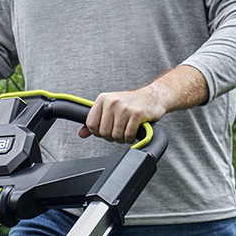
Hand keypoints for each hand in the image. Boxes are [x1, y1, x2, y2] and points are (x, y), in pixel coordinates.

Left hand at [81, 64, 209, 142]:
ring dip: (122, 138)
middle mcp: (112, 102)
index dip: (98, 132)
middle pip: (103, 132)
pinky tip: (133, 133)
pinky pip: (128, 135)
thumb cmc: (131, 103)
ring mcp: (124, 108)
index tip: (107, 130)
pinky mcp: (137, 114)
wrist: (153, 96)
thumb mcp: (110, 107)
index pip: (91, 124)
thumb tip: (81, 134)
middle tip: (119, 132)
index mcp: (102, 99)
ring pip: (115, 135)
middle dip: (111, 137)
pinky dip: (130, 138)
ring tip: (126, 132)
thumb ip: (95, 120)